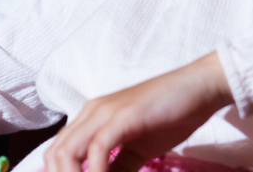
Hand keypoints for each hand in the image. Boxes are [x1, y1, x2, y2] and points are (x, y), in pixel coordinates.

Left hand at [43, 52, 233, 171]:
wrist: (198, 89)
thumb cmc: (169, 117)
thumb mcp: (137, 150)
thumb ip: (119, 166)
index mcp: (90, 119)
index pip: (58, 152)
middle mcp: (90, 113)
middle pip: (55, 154)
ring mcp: (104, 112)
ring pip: (68, 150)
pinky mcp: (123, 116)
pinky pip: (98, 147)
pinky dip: (97, 171)